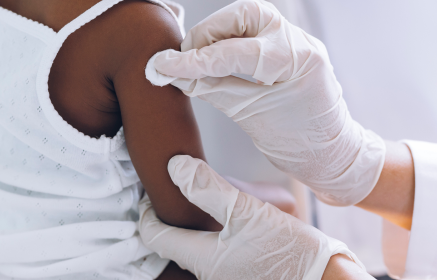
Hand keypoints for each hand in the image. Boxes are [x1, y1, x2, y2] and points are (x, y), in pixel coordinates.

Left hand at [139, 155, 363, 279]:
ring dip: (187, 226)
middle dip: (166, 217)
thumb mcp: (247, 211)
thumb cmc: (290, 252)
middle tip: (169, 190)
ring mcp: (224, 277)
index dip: (146, 212)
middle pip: (171, 244)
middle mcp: (206, 274)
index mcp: (201, 259)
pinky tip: (220, 220)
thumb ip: (208, 188)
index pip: (155, 236)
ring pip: (192, 249)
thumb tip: (175, 167)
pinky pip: (212, 255)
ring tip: (193, 199)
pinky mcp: (239, 275)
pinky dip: (206, 236)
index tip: (149, 191)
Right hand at [146, 0, 385, 205]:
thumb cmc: (297, 143)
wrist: (333, 154)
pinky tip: (215, 58)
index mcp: (296, 60)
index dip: (193, 60)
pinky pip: (254, 29)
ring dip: (217, 32)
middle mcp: (299, 40)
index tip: (162, 66)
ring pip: (248, 15)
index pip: (233, 51)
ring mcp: (297, 39)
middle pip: (244, 13)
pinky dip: (230, 39)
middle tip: (186, 59)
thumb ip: (210, 88)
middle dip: (208, 32)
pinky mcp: (290, 44)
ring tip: (198, 59)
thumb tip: (171, 74)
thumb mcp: (248, 116)